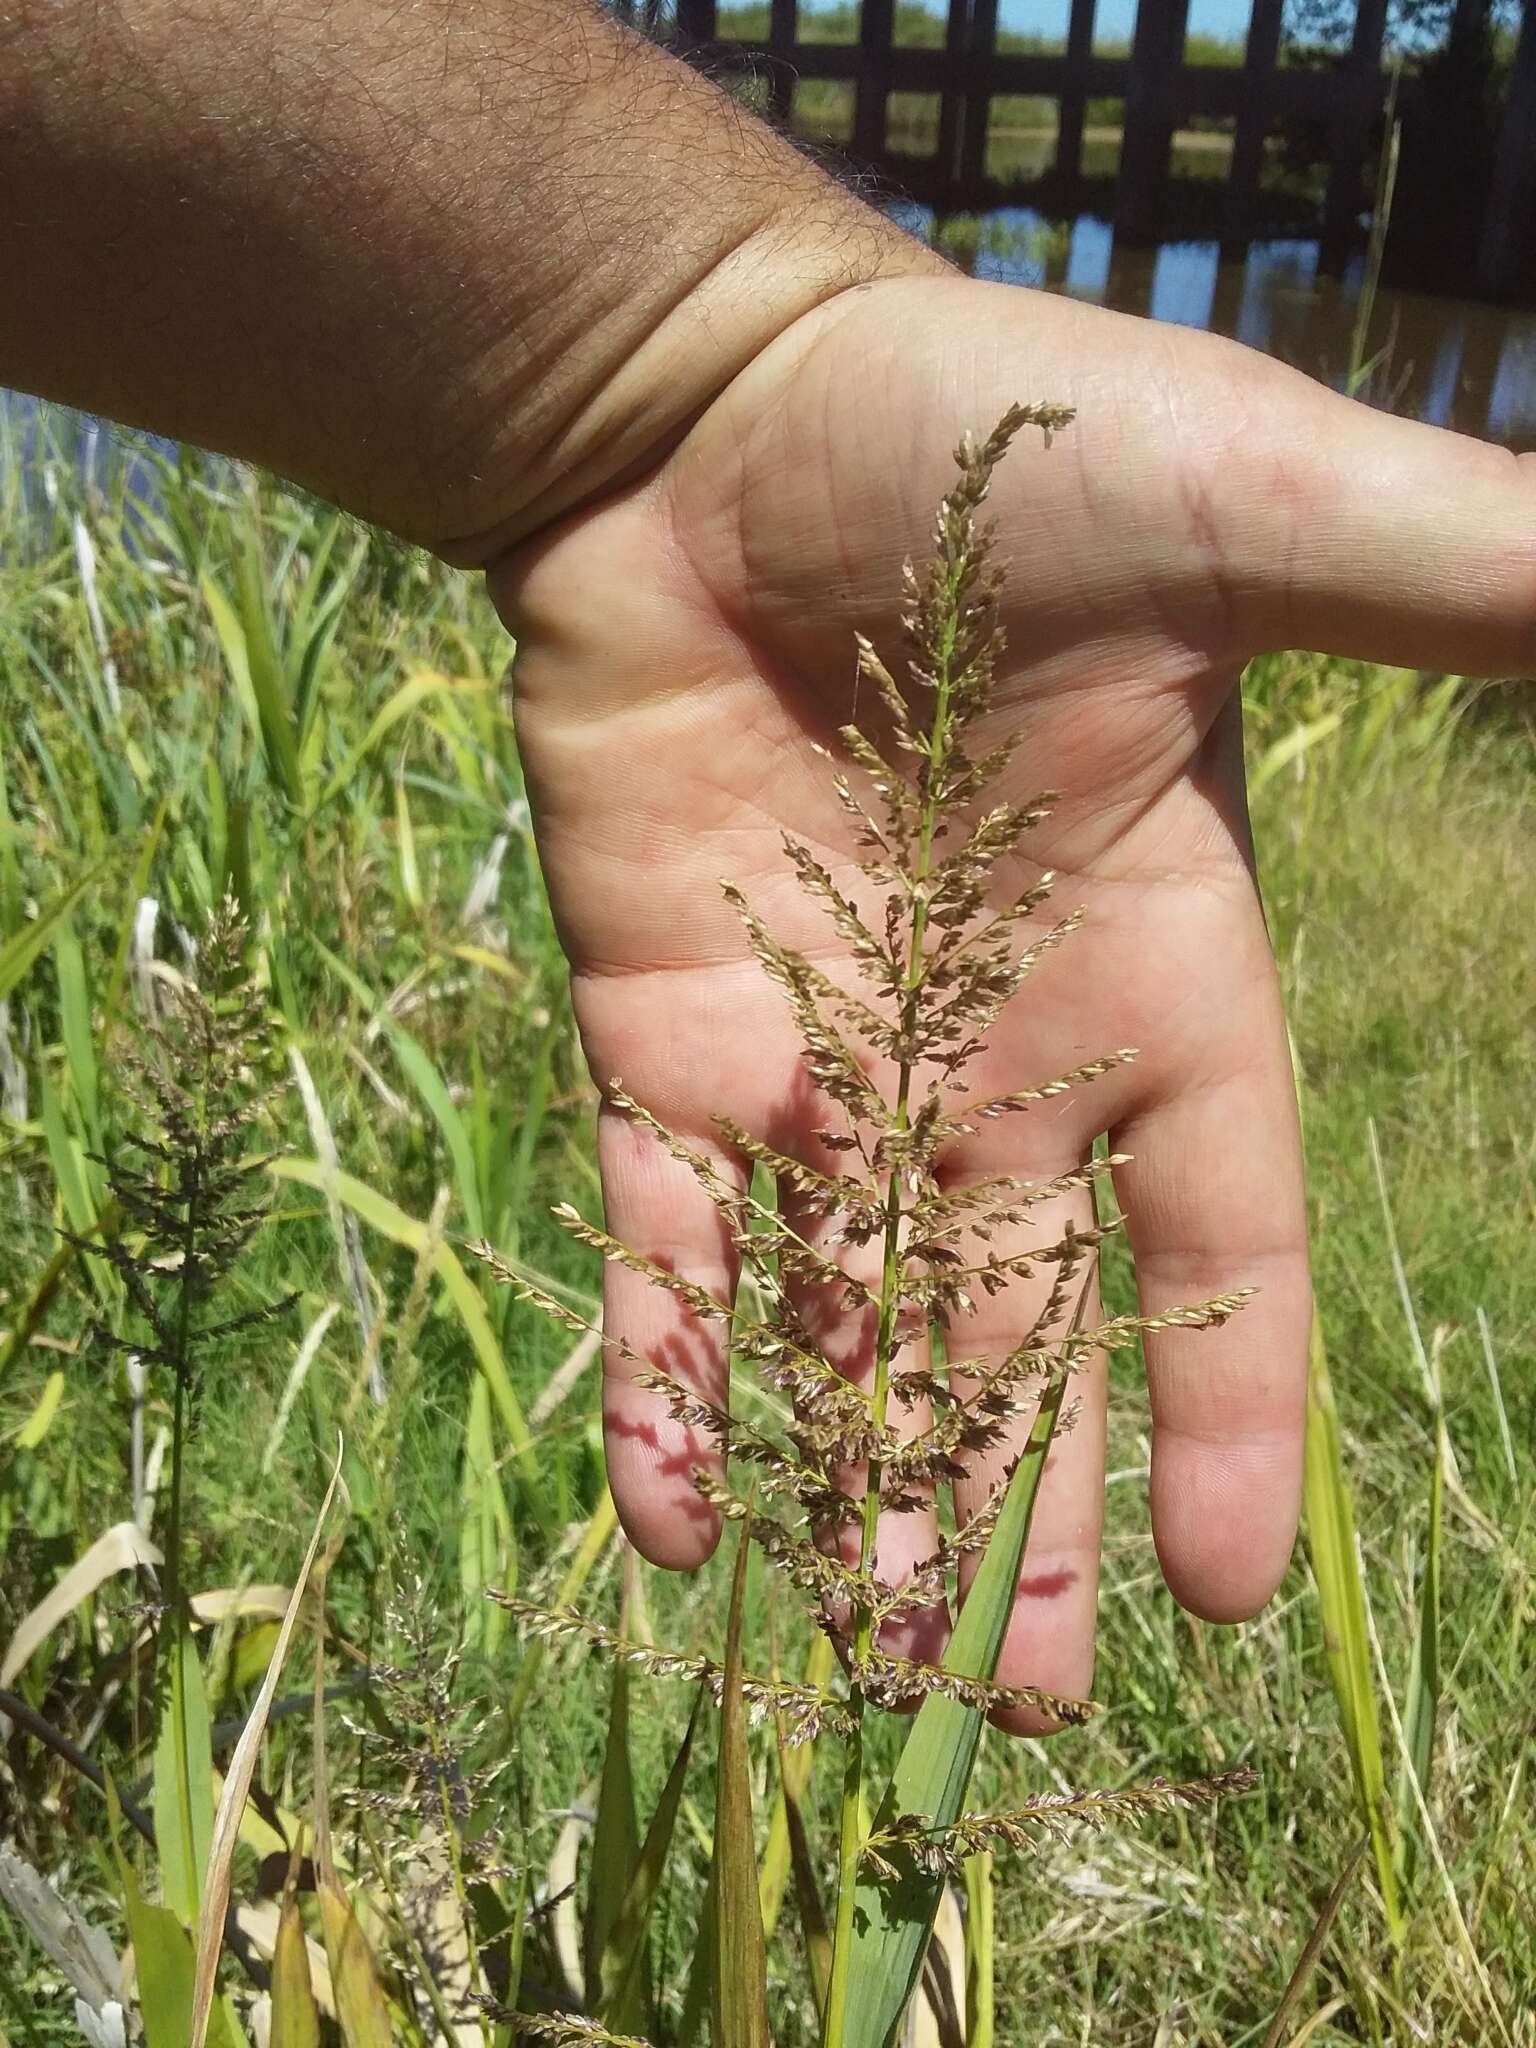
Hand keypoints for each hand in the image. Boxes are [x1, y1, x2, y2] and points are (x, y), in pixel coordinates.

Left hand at [492, 272, 1533, 1728]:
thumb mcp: (1257, 510)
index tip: (1221, 1592)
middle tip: (1010, 1710)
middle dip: (1023, 1504)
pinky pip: (664, 1236)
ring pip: (847, 1316)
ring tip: (862, 1669)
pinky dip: (669, 1365)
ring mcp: (821, 1048)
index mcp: (1156, 969)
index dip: (1224, 1408)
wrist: (719, 400)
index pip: (1219, 1237)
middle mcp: (991, 1043)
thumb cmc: (996, 437)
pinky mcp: (661, 1026)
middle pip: (1028, 1326)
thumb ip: (1460, 585)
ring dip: (856, 1486)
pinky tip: (666, 1508)